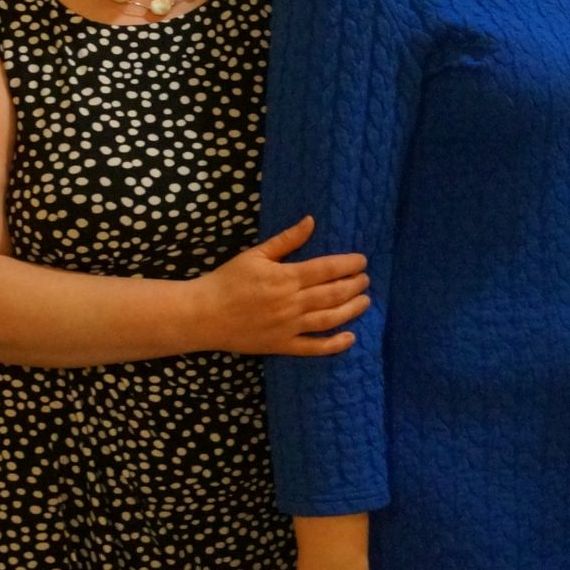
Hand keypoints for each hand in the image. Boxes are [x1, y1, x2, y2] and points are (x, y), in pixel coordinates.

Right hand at [194, 216, 368, 355]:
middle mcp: (291, 303)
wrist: (203, 314)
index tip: (362, 261)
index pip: (326, 269)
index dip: (348, 265)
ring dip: (351, 310)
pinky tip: (350, 337)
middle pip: (332, 293)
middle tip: (366, 279)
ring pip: (329, 319)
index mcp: (285, 277)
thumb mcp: (256, 254)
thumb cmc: (228, 280)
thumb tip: (311, 221)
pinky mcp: (282, 345)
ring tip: (365, 301)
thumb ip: (287, 240)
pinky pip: (313, 348)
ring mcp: (288, 327)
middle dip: (354, 285)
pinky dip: (334, 344)